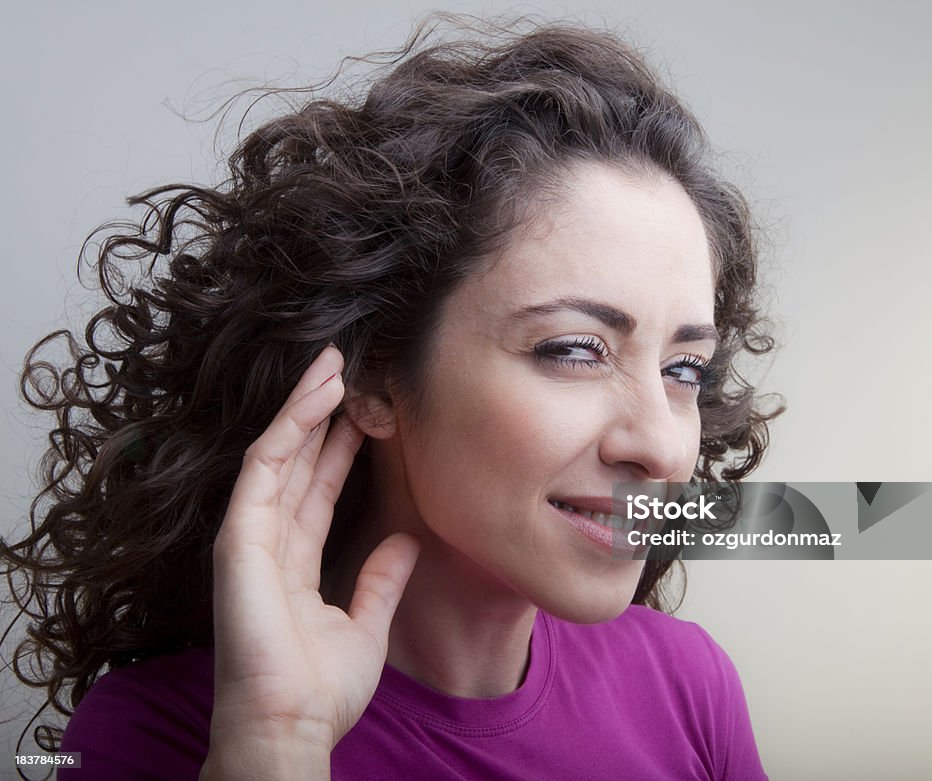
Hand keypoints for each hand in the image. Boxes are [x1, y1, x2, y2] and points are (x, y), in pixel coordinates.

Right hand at [206, 344, 419, 759]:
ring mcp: (250, 536)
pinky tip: (315, 395)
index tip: (366, 411)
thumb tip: (406, 541)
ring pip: (279, 453)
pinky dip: (289, 427)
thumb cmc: (320, 689)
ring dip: (305, 406)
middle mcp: (270, 541)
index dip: (339, 448)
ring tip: (334, 364)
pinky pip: (265, 467)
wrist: (293, 727)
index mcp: (294, 560)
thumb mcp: (365, 623)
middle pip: (298, 461)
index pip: (319, 489)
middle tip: (347, 367)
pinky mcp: (239, 536)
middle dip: (321, 413)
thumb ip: (381, 580)